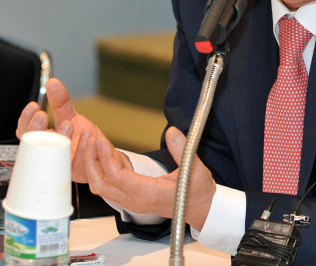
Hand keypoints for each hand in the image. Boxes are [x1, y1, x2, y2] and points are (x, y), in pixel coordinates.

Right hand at [16, 78, 116, 182]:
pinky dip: (83, 147)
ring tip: (68, 123)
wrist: (105, 155)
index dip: (26, 121)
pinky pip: (79, 162)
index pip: (27, 133)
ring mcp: (64, 164)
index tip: (33, 106)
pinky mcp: (81, 171)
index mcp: (45, 141)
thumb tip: (53, 83)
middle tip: (42, 115)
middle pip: (35, 146)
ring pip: (56, 156)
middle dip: (37, 130)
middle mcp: (51, 155)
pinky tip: (87, 135)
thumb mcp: (71, 116)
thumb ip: (60, 102)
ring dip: (61, 137)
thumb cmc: (84, 138)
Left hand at [84, 126, 215, 229]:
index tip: (101, 139)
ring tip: (95, 142)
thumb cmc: (197, 192)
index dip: (105, 157)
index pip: (117, 177)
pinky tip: (108, 151)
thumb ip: (182, 150)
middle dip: (91, 161)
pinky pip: (111, 183)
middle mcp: (135, 200)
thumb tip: (171, 131)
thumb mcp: (195, 169)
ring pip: (102, 185)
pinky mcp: (132, 197)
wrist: (200, 208)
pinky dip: (105, 168)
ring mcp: (132, 200)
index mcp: (148, 194)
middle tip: (90, 139)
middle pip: (101, 184)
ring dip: (94, 165)